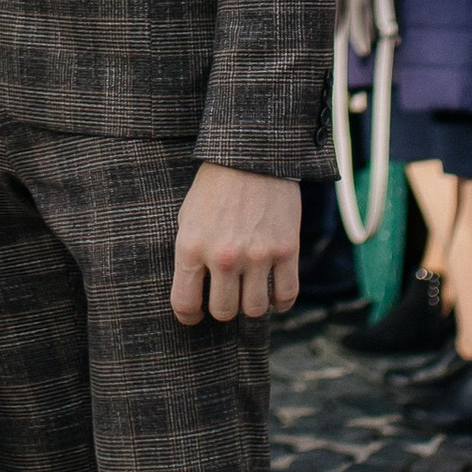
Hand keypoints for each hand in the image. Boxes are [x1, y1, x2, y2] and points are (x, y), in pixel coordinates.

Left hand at [171, 164, 301, 325]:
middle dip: (223, 309)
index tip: (195, 315)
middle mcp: (224, 256)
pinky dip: (281, 302)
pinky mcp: (287, 250)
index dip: (189, 316)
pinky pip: (286, 295)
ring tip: (250, 292)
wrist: (252, 155)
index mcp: (192, 247)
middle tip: (226, 297)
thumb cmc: (214, 187)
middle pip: (223, 312)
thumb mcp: (188, 218)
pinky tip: (274, 294)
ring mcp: (258, 255)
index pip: (185, 304)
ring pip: (255, 309)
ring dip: (251, 305)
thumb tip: (194, 292)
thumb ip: (190, 256)